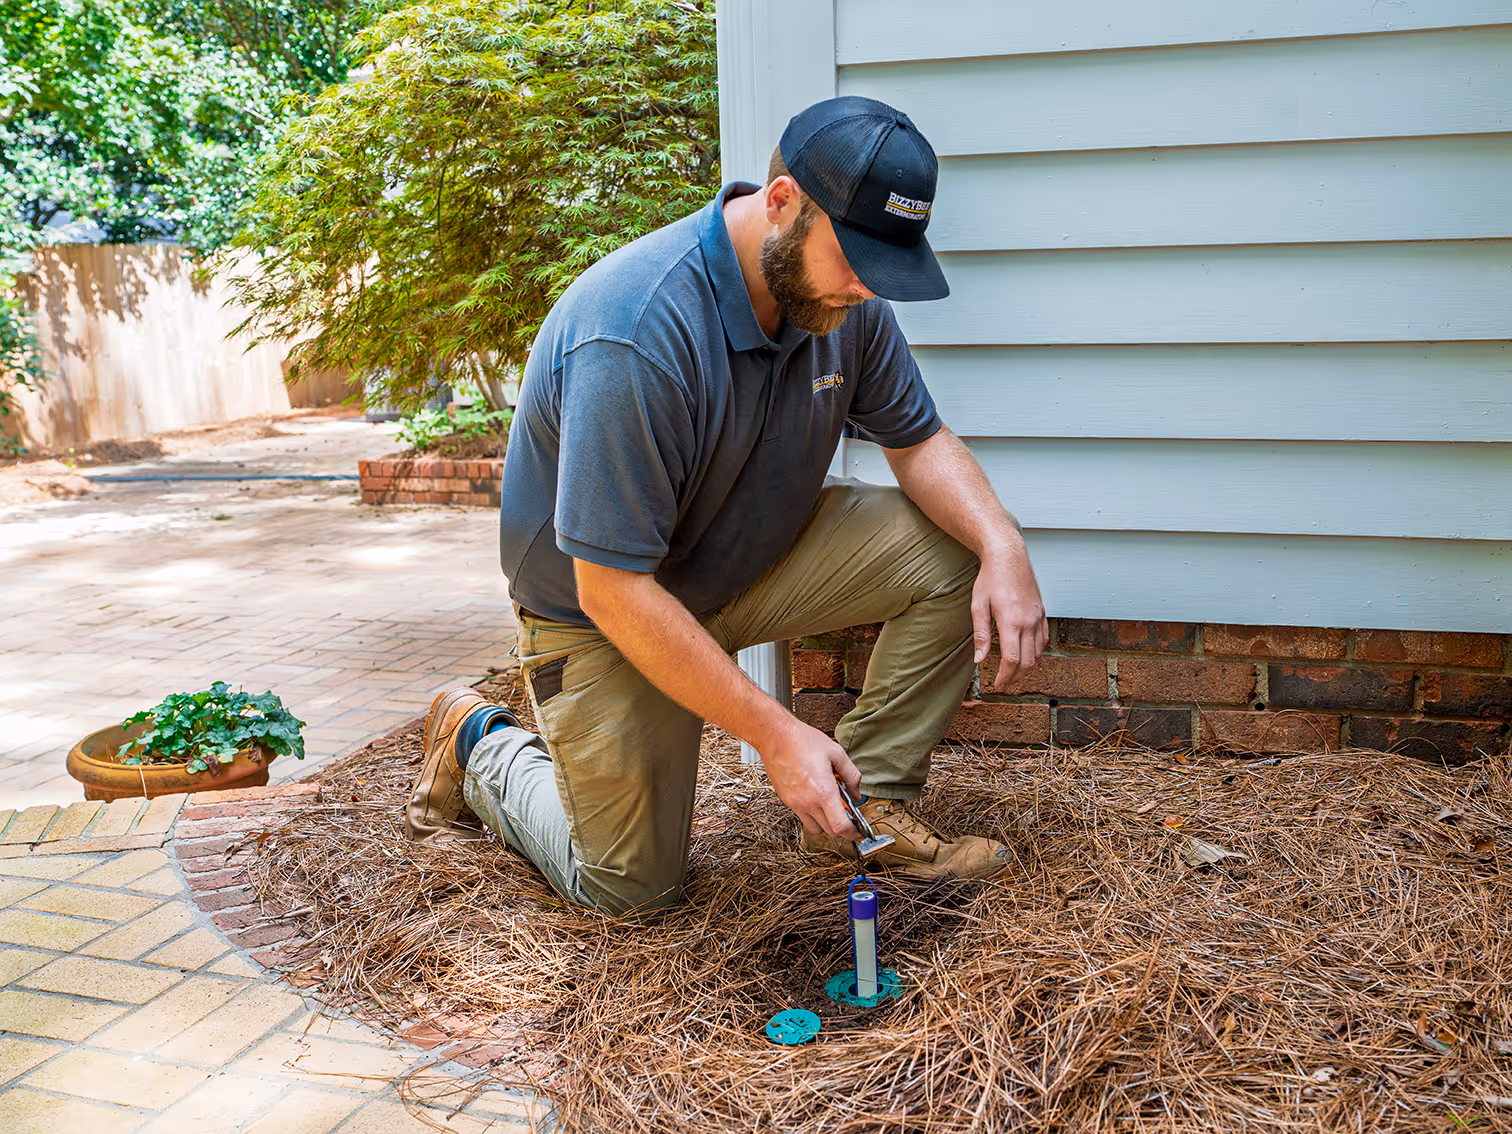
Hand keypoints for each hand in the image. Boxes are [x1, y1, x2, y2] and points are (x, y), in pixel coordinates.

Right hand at [757, 719, 861, 837]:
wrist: (775, 736)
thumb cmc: (803, 741)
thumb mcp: (837, 753)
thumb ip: (852, 776)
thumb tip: (857, 794)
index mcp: (823, 792)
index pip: (840, 827)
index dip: (853, 834)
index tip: (858, 832)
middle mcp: (808, 803)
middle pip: (829, 831)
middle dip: (842, 827)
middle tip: (848, 813)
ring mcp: (795, 803)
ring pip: (815, 828)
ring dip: (826, 823)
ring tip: (830, 804)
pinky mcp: (786, 800)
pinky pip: (803, 816)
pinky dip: (813, 814)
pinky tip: (816, 796)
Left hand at [974, 533, 1048, 691]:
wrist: (1009, 556)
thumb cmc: (991, 578)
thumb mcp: (978, 605)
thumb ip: (980, 635)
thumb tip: (979, 660)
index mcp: (1011, 621)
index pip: (1012, 660)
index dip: (1005, 677)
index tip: (997, 685)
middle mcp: (1029, 622)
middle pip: (1028, 662)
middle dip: (1015, 677)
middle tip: (1004, 684)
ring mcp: (1038, 617)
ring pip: (1039, 653)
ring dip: (1026, 667)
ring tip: (1012, 672)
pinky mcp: (1043, 613)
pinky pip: (1044, 640)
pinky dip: (1036, 653)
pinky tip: (1025, 655)